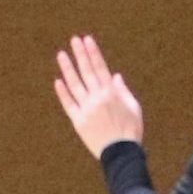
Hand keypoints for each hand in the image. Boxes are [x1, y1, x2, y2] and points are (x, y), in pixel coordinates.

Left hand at [52, 34, 142, 157]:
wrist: (121, 153)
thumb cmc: (131, 130)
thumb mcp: (133, 107)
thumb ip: (123, 90)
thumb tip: (115, 75)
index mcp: (112, 93)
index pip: (100, 67)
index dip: (93, 53)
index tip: (87, 40)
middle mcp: (97, 98)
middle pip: (86, 72)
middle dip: (80, 54)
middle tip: (74, 40)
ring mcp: (86, 109)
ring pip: (75, 85)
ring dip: (68, 68)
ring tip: (61, 54)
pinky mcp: (78, 121)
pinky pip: (68, 104)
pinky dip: (63, 93)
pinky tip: (58, 81)